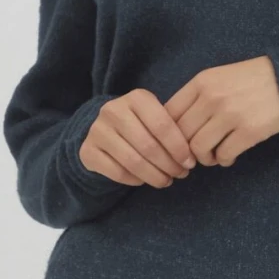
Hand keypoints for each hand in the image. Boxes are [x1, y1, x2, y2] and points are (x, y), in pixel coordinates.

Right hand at [79, 89, 196, 186]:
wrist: (105, 130)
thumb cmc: (141, 125)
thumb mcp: (156, 118)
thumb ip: (172, 131)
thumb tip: (190, 158)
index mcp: (136, 97)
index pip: (163, 125)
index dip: (179, 148)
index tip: (190, 163)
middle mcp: (114, 110)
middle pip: (148, 146)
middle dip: (169, 165)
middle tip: (180, 174)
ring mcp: (98, 130)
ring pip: (133, 161)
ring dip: (154, 176)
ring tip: (166, 181)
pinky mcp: (88, 151)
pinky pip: (117, 172)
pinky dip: (135, 180)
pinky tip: (143, 180)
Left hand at [165, 56, 278, 167]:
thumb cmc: (248, 82)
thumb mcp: (217, 78)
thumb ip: (195, 97)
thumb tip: (172, 128)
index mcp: (201, 82)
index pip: (169, 114)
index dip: (168, 134)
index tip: (176, 143)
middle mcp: (212, 97)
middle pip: (182, 135)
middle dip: (185, 152)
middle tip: (194, 157)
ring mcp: (230, 115)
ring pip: (199, 149)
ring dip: (204, 159)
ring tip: (214, 156)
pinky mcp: (248, 131)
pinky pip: (223, 155)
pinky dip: (223, 161)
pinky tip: (230, 156)